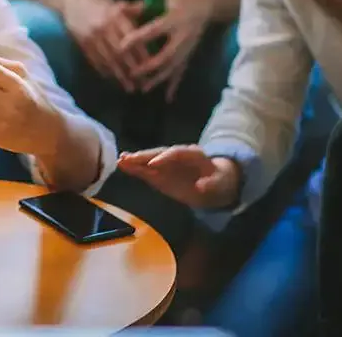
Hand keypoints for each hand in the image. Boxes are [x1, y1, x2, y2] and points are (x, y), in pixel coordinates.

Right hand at [61, 0, 146, 91]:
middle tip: (143, 84)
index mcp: (116, 16)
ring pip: (108, 60)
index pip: (133, 39)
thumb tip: (150, 23)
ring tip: (128, 87)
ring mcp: (92, 36)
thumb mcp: (115, 3)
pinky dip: (104, 71)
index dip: (142, 55)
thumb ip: (131, 15)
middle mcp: (105, 27)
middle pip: (122, 53)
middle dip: (133, 70)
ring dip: (119, 75)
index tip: (152, 67)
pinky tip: (111, 78)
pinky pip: (95, 60)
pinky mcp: (82, 43)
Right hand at [117, 145, 241, 208]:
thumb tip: (201, 187)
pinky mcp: (161, 174)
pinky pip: (146, 171)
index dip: (164, 158)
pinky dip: (135, 169)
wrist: (216, 183)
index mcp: (192, 154)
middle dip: (144, 156)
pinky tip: (122, 166)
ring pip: (149, 160)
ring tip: (120, 161)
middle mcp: (176, 156)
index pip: (176, 153)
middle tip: (128, 158)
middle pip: (159, 153)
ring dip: (135, 161)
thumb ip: (212, 184)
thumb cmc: (220, 180)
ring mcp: (167, 164)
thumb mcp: (221, 183)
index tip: (152, 165)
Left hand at [119, 0, 216, 99]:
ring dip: (158, 79)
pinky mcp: (190, 53)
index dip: (138, 38)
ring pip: (174, 67)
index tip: (121, 46)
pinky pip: (182, 71)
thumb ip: (142, 6)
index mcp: (175, 19)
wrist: (207, 3)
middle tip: (132, 73)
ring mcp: (188, 47)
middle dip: (149, 66)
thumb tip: (119, 9)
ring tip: (143, 88)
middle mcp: (183, 35)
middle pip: (166, 55)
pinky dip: (175, 85)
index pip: (154, 30)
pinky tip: (167, 98)